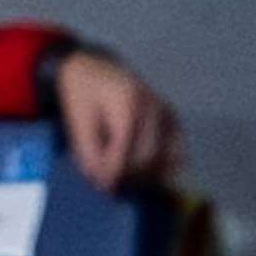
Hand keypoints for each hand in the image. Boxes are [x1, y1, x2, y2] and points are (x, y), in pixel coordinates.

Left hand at [47, 42, 181, 192]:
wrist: (94, 70)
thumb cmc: (83, 97)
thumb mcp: (78, 124)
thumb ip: (91, 155)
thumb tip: (109, 185)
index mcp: (128, 102)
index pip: (128, 149)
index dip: (114, 172)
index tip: (102, 185)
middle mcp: (154, 106)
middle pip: (149, 157)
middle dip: (129, 176)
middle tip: (109, 182)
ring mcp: (167, 112)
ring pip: (167, 159)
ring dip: (146, 174)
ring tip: (122, 173)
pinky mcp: (173, 121)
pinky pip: (177, 154)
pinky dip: (161, 167)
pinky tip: (139, 166)